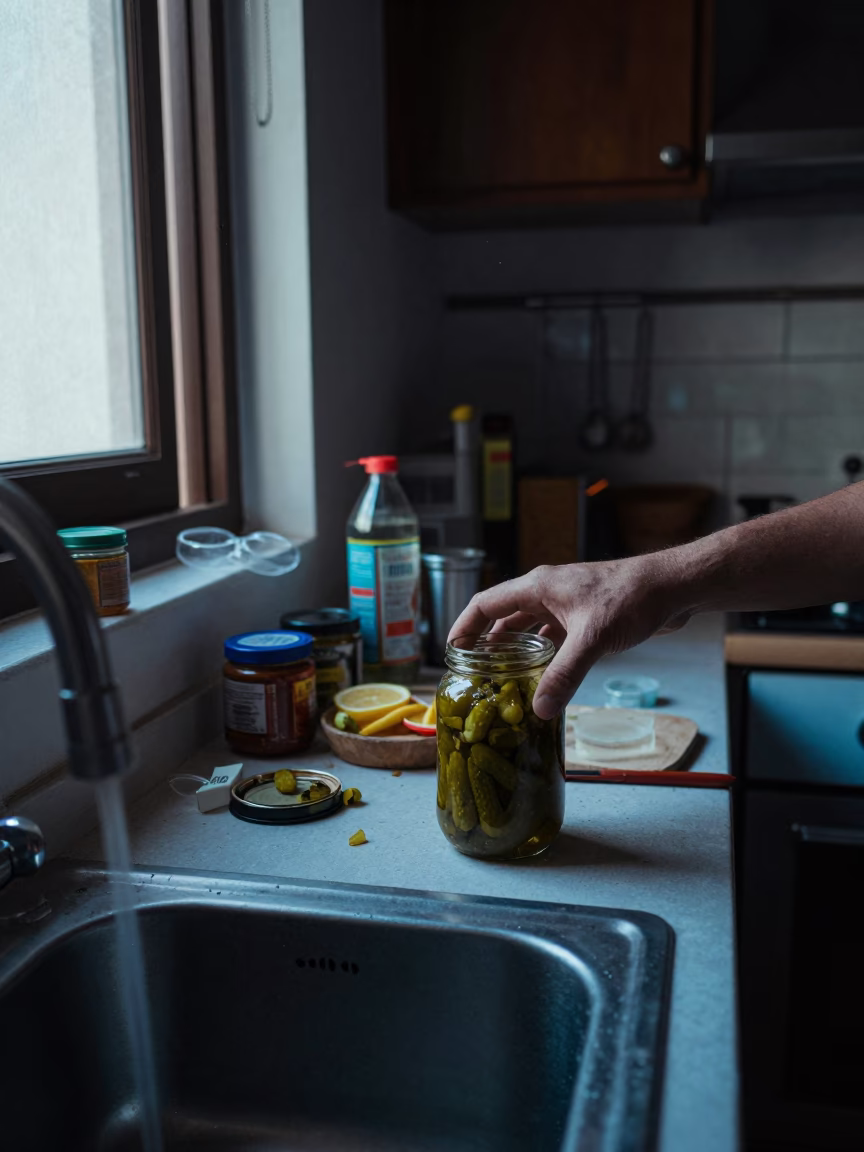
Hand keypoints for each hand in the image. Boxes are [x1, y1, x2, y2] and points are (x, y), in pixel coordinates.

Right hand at [448, 555, 692, 718]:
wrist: (672, 588)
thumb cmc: (632, 598)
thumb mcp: (592, 639)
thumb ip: (564, 674)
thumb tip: (539, 709)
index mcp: (538, 587)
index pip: (485, 604)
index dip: (464, 626)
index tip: (451, 652)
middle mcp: (547, 593)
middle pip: (504, 617)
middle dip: (487, 644)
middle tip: (475, 674)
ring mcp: (567, 604)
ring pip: (529, 628)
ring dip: (516, 651)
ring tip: (503, 679)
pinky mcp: (585, 617)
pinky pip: (553, 637)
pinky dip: (543, 655)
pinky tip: (543, 676)